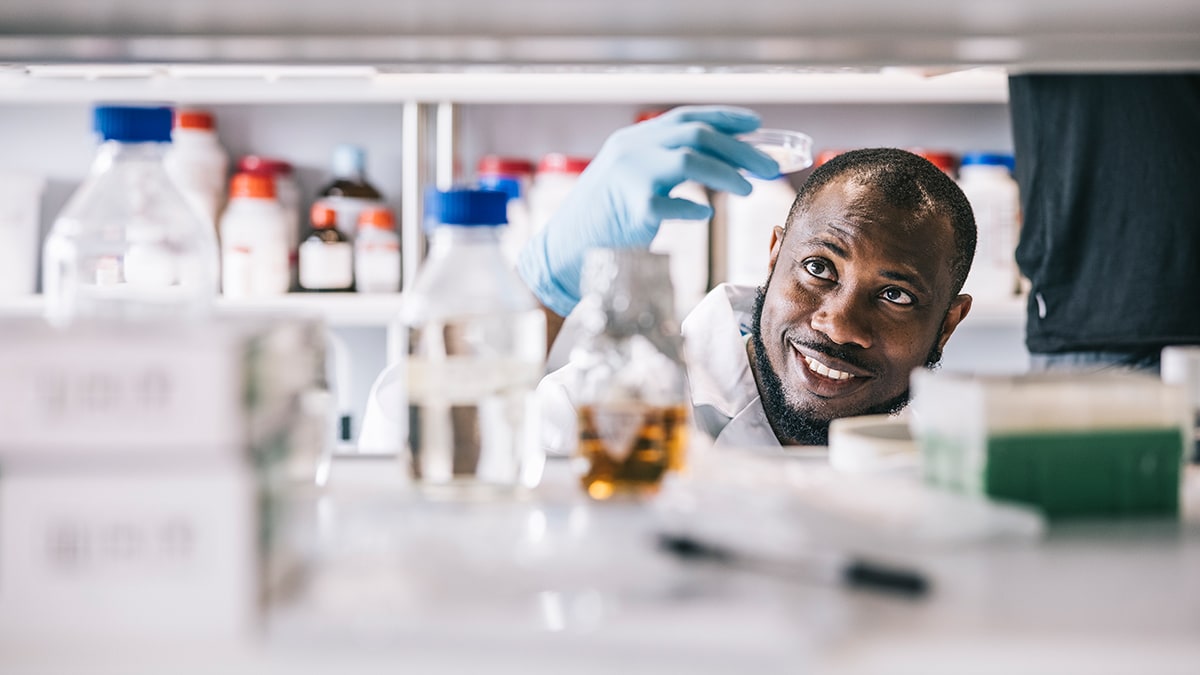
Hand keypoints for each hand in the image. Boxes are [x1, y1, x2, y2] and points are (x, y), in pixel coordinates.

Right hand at [517, 105, 779, 316]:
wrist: (564, 249)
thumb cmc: (602, 219)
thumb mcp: (626, 177)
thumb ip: (661, 164)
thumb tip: (716, 161)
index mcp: (632, 140)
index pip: (685, 117)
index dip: (724, 118)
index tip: (755, 123)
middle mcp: (630, 150)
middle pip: (697, 136)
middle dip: (740, 149)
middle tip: (769, 167)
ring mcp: (630, 177)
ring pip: (691, 160)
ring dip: (728, 174)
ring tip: (750, 189)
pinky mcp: (632, 209)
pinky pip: (674, 204)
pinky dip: (694, 209)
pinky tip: (705, 215)